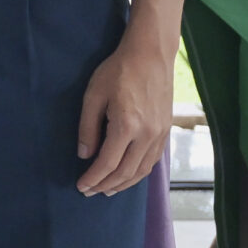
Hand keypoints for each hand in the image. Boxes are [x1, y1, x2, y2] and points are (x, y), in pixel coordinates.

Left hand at [75, 39, 175, 195]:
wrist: (150, 55)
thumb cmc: (118, 71)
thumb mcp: (93, 95)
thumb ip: (88, 127)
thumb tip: (85, 155)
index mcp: (126, 126)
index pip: (107, 163)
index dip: (93, 178)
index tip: (81, 186)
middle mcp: (147, 135)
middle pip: (126, 172)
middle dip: (105, 185)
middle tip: (89, 191)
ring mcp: (160, 134)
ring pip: (142, 170)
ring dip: (123, 184)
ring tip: (107, 189)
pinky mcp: (166, 131)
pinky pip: (152, 161)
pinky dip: (139, 173)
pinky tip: (128, 175)